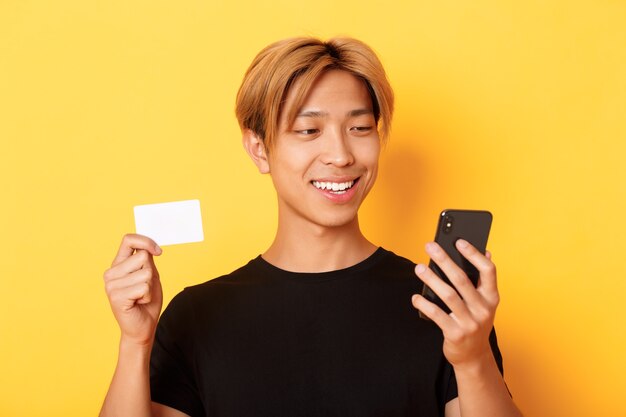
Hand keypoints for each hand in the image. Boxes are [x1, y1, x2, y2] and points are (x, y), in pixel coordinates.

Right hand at [103, 234, 162, 345]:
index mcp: (118, 264)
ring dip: (150, 286)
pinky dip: (147, 295)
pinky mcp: (116, 297)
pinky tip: (138, 303)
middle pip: (143, 257)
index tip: (158, 252)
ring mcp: (111, 285)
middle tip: (144, 288)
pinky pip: (144, 287)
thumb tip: (148, 247)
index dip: (146, 241)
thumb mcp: (150, 275)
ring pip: (146, 273)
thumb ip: (147, 259)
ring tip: (140, 296)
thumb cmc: (147, 301)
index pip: (128, 240)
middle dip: (151, 273)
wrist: (143, 327)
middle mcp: (111, 273)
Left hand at [411, 240, 499, 367]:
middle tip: (430, 246)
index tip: (459, 241)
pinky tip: (415, 297)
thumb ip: (482, 280)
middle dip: (444, 260)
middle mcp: (483, 309)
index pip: (488, 271)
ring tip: (418, 268)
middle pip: (462, 279)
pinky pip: (437, 314)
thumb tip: (486, 251)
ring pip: (448, 295)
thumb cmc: (475, 322)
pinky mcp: (455, 334)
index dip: (474, 254)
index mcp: (491, 298)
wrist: (474, 357)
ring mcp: (470, 322)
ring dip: (431, 279)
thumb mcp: (484, 303)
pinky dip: (424, 304)